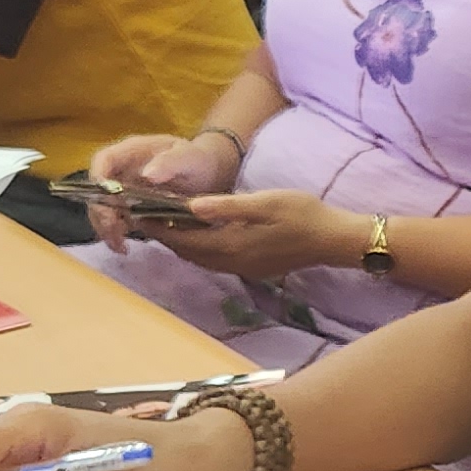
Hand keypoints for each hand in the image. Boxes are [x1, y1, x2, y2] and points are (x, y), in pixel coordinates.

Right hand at [81, 131, 243, 250]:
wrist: (207, 173)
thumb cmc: (197, 159)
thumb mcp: (189, 157)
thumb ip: (170, 163)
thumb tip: (147, 175)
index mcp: (131, 151)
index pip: (104, 161)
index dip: (98, 181)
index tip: (104, 203)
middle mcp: (121, 170)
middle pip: (97, 190)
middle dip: (101, 213)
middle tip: (114, 234)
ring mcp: (122, 189)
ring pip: (102, 208)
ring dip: (106, 228)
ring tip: (120, 246)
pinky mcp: (128, 207)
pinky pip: (115, 220)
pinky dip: (115, 234)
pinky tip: (124, 247)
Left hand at [129, 186, 355, 276]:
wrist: (333, 240)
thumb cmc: (303, 214)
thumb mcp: (265, 202)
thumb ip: (227, 206)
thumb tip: (191, 205)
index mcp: (231, 245)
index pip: (184, 239)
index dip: (159, 227)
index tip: (137, 213)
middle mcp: (231, 262)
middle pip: (187, 252)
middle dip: (165, 236)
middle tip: (144, 217)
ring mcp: (241, 267)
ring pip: (200, 259)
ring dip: (181, 244)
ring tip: (165, 224)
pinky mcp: (251, 267)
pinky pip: (214, 260)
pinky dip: (199, 248)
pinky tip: (198, 235)